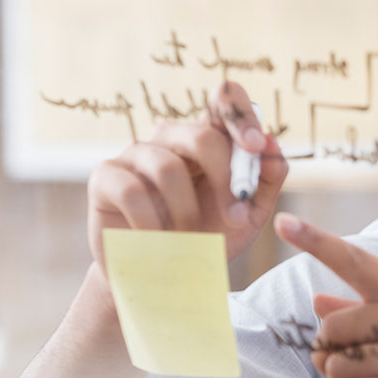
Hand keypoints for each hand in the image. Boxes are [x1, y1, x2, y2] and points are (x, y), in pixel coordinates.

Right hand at [86, 81, 287, 272]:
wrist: (165, 278)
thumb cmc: (210, 237)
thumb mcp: (250, 214)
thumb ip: (267, 179)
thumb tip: (272, 144)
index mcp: (209, 138)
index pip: (223, 99)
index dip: (241, 115)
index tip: (256, 147)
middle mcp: (172, 137)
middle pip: (202, 136)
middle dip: (226, 181)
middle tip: (237, 218)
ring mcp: (136, 153)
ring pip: (168, 168)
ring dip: (187, 212)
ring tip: (190, 238)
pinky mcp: (106, 175)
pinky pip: (133, 191)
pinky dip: (153, 224)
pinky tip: (156, 240)